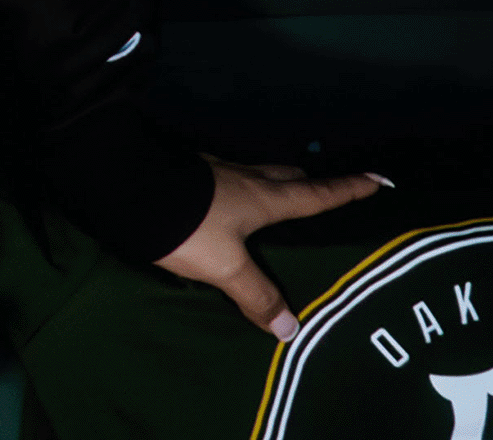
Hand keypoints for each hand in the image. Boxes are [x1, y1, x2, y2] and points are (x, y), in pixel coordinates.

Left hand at [156, 157, 386, 338]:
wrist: (126, 186)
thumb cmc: (186, 224)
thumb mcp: (225, 266)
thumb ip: (257, 295)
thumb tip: (293, 328)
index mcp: (262, 198)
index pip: (315, 195)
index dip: (346, 189)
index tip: (376, 177)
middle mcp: (243, 179)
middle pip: (285, 177)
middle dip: (309, 182)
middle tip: (325, 187)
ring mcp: (214, 173)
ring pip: (255, 174)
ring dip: (273, 183)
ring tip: (281, 197)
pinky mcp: (189, 176)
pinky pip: (228, 181)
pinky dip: (241, 190)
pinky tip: (230, 203)